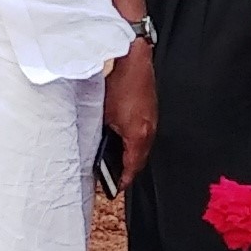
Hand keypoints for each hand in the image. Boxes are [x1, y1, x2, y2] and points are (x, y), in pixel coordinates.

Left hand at [102, 42, 155, 190]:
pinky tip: (124, 140)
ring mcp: (152, 122)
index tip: (115, 188)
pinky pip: (144, 135)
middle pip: (139, 160)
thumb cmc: (120, 85)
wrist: (136, 62)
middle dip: (128, 170)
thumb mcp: (104, 115)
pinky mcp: (151, 113)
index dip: (122, 180)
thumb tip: (99, 149)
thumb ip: (103, 136)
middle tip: (115, 178)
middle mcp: (149, 131)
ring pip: (142, 148)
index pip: (132, 167)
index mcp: (138, 135)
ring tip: (118, 162)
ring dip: (131, 156)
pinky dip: (135, 143)